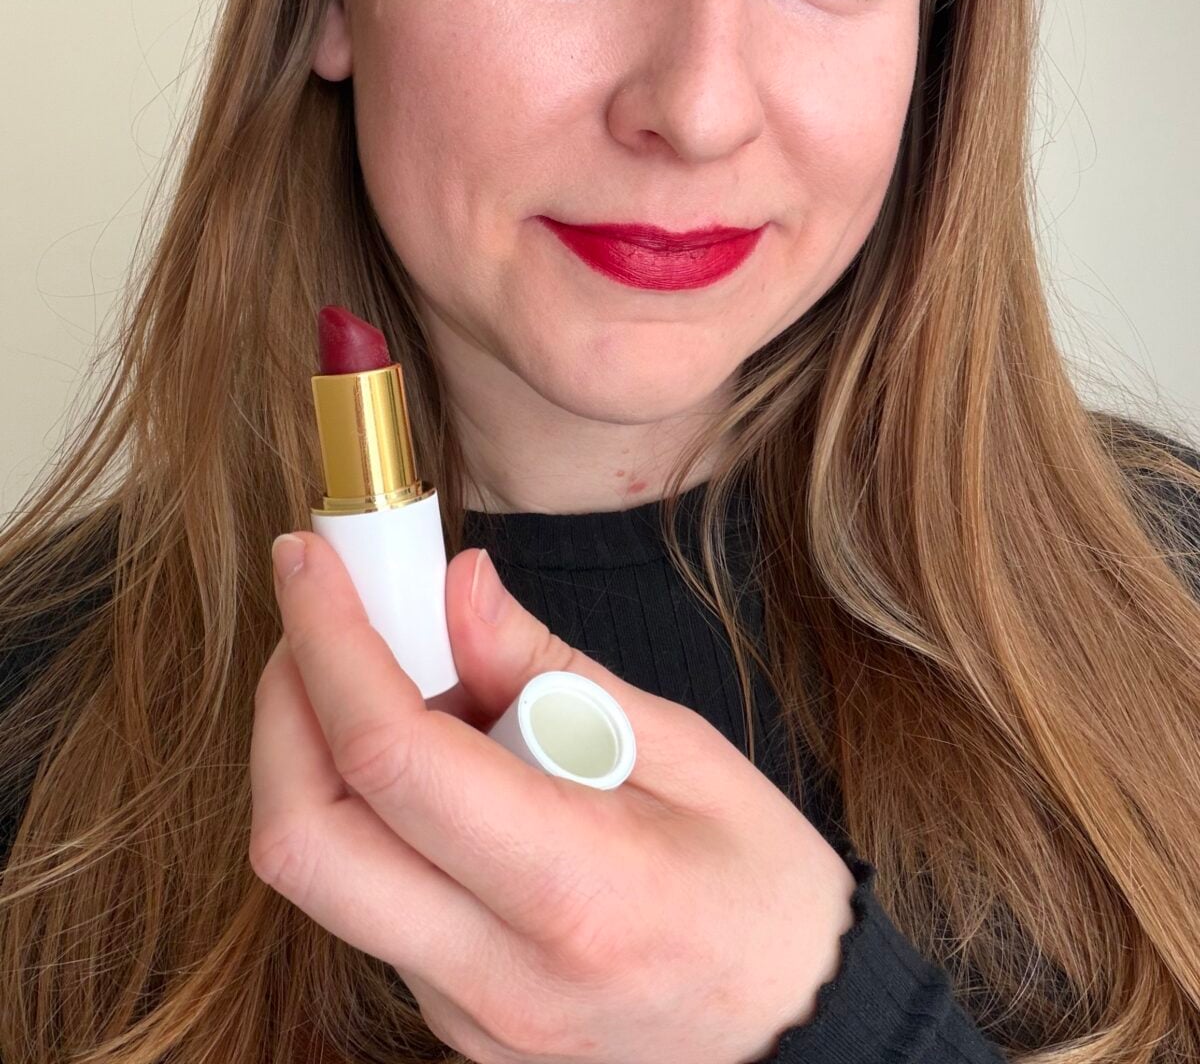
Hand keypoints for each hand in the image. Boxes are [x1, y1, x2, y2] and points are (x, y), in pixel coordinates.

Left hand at [249, 531, 857, 1063]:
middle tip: (319, 620)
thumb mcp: (687, 752)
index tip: (309, 564)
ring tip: (411, 689)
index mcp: (577, 888)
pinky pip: (368, 904)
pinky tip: (443, 771)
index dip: (329, 644)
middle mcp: (500, 974)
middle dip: (281, 707)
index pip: (392, 759)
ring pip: (323, 876)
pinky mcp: (451, 1027)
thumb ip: (552, 669)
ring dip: (320, 757)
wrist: (797, 1034)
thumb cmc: (762, 890)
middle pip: (302, 841)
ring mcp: (466, 1017)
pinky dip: (369, 814)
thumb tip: (457, 587)